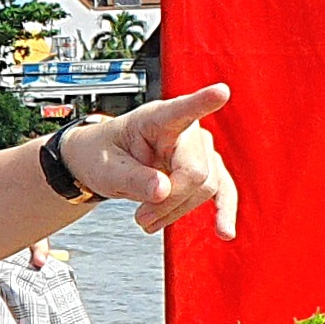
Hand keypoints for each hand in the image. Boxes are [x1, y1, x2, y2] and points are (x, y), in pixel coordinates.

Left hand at [64, 85, 237, 237]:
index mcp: (157, 118)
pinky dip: (222, 212)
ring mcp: (200, 150)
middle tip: (140, 218)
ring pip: (207, 187)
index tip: (220, 92)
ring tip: (147, 221)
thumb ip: (132, 178)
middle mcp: (186, 130)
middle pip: (195, 171)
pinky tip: (224, 231)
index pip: (182, 109)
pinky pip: (222, 191)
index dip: (202, 102)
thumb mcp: (104, 167)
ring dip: (178, 210)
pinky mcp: (206, 170)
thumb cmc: (101, 154)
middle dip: (170, 201)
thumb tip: (163, 191)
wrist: (100, 162)